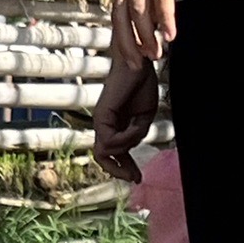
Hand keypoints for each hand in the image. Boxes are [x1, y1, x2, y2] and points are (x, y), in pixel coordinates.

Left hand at [90, 45, 158, 181]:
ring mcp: (100, 121)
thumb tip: (126, 149)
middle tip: (135, 177)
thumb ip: (135, 135)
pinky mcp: (101, 116)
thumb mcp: (143, 118)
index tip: (138, 177)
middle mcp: (103, 125)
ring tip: (140, 126)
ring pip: (107, 150)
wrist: (139, 65)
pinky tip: (136, 126)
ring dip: (128, 145)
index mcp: (113, 126)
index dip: (123, 167)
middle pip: (102, 157)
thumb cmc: (142, 86)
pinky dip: (126, 139)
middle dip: (118, 170)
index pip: (112, 153)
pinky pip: (110, 140)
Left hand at [113, 0, 209, 62]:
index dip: (120, 30)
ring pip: (140, 9)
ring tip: (155, 55)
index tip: (125, 50)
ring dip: (146, 36)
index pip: (118, 5)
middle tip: (136, 64)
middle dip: (127, 42)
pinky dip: (166, 19)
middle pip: (122, 13)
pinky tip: (170, 35)